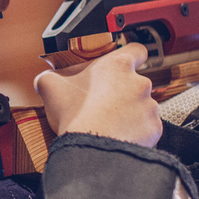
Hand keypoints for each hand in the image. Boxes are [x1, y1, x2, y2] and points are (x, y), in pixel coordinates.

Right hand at [35, 42, 161, 147]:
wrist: (92, 149)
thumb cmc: (74, 114)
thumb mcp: (49, 86)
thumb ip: (49, 76)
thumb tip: (44, 79)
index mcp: (117, 66)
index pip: (136, 50)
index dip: (130, 56)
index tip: (120, 65)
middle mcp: (139, 82)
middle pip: (135, 82)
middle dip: (121, 91)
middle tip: (101, 103)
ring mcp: (149, 106)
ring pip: (142, 105)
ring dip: (129, 111)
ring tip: (108, 123)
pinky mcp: (154, 128)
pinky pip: (146, 127)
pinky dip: (135, 131)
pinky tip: (117, 135)